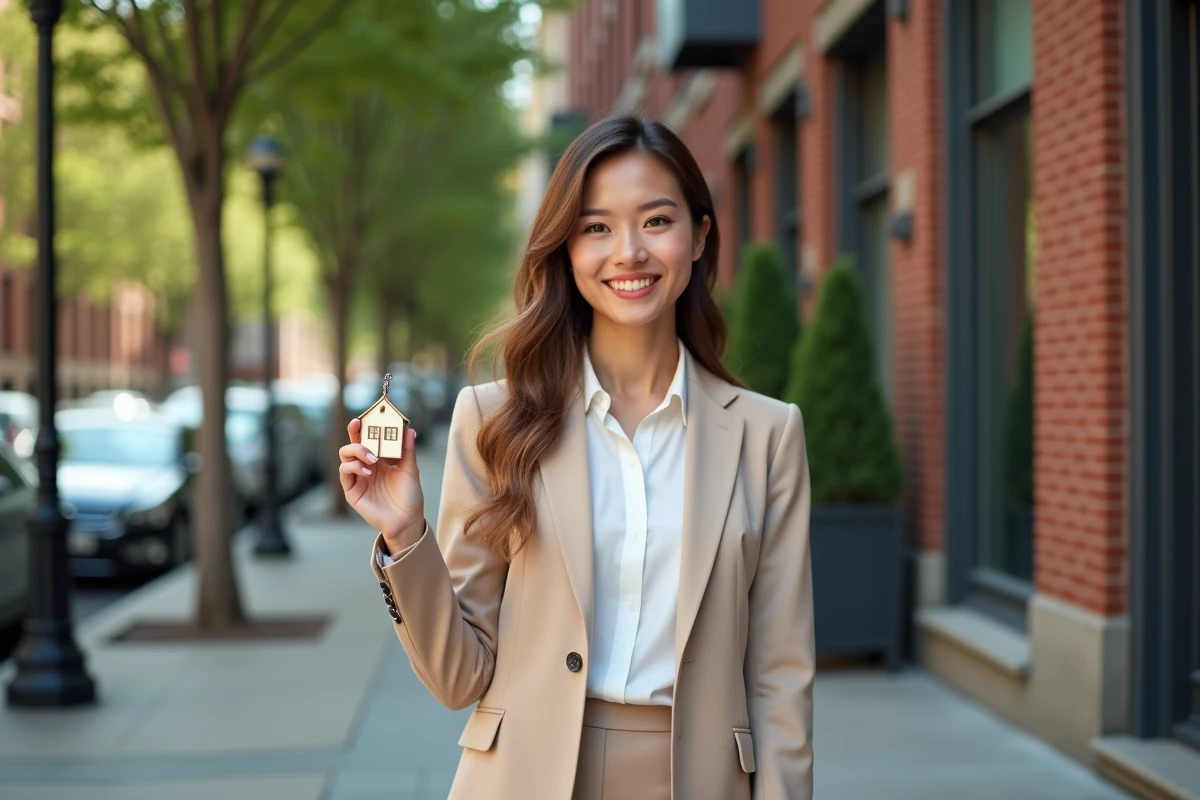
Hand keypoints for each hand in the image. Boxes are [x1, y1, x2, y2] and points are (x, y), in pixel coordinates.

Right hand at [340, 418, 424, 552]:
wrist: (407, 520)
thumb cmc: (409, 496)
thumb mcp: (410, 470)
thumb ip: (408, 450)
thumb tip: (410, 429)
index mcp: (380, 459)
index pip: (368, 438)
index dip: (364, 427)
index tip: (365, 416)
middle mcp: (366, 466)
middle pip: (352, 444)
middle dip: (354, 433)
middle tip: (359, 426)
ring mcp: (358, 478)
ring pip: (345, 456)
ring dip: (357, 451)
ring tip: (372, 458)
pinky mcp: (352, 491)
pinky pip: (345, 472)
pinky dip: (354, 466)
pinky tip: (368, 470)